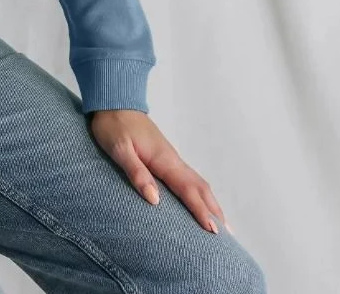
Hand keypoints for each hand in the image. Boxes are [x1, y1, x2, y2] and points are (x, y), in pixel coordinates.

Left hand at [87, 109, 232, 234]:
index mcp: (163, 159)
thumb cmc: (113, 125)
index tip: (214, 232)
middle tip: (227, 237)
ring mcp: (170, 158)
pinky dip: (199, 194)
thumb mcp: (119, 149)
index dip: (201, 211)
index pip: (187, 189)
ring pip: (197, 183)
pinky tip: (199, 202)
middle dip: (214, 211)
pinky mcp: (165, 157)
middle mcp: (172, 159)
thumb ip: (136, 172)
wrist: (113, 102)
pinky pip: (188, 179)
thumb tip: (155, 200)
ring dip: (210, 203)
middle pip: (200, 188)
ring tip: (220, 226)